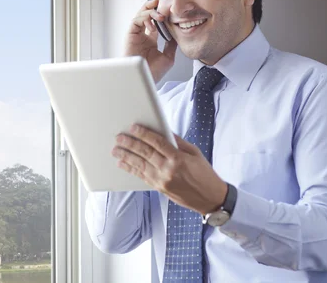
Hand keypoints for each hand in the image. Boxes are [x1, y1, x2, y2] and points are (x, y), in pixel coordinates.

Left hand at [113, 124, 227, 214]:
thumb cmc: (205, 174)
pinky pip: (142, 177)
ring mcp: (162, 180)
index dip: (144, 134)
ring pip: (140, 165)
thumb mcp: (195, 153)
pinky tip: (123, 164)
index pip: (157, 142)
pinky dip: (131, 169)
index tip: (133, 128)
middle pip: (145, 153)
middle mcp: (168, 170)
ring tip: (116, 150)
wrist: (210, 198)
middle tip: (119, 138)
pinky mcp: (159, 188)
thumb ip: (178, 142)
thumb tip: (164, 131)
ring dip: (126, 156)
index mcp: (179, 158)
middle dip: (130, 144)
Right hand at [124, 0, 176, 82]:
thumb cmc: (153, 72)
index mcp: (151, 40)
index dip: (162, 14)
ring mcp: (136, 34)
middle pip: (146, 14)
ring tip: (161, 16)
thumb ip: (171, 45)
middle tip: (163, 2)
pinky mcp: (130, 35)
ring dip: (151, 12)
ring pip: (141, 14)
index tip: (171, 10)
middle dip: (154, 6)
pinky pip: (136, 21)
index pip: (155, 22)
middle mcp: (142, 35)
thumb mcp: (168, 57)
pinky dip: (144, 19)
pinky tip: (152, 26)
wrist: (144, 79)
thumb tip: (177, 33)